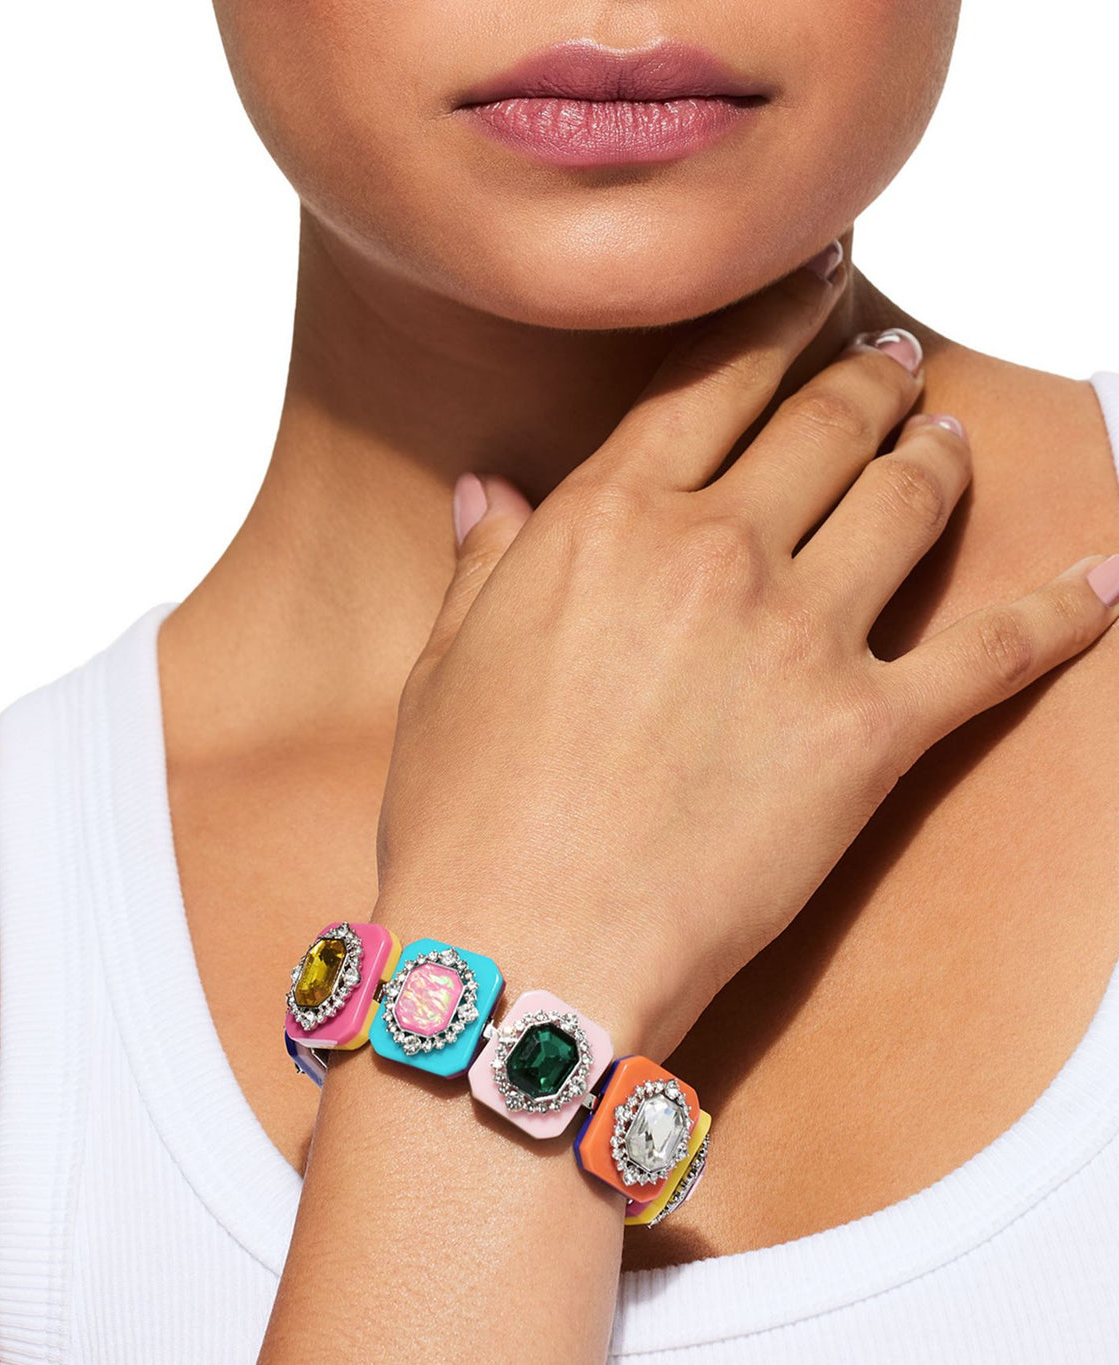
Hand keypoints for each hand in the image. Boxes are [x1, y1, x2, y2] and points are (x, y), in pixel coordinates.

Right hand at [372, 254, 1118, 1060]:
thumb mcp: (444, 671)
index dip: (775, 320)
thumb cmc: (464, 818)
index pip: (714, 383)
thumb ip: (482, 565)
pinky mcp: (867, 733)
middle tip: (895, 363)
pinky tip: (1104, 580)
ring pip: (911, 501)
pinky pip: (993, 651)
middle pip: (827, 423)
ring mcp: (799, 635)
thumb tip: (486, 492)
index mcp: (605, 520)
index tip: (812, 284)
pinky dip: (1061, 611)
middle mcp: (714, 550)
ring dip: (943, 455)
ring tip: (951, 440)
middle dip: (871, 377)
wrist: (523, 947)